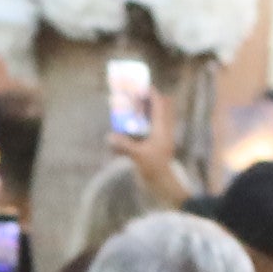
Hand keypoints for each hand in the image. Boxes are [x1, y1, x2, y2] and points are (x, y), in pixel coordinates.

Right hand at [111, 83, 182, 202]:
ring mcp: (161, 139)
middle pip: (159, 110)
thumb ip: (123, 145)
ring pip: (155, 120)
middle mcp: (163, 131)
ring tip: (131, 111)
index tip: (141, 87)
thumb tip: (109, 137)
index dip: (152, 94)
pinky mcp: (156, 147)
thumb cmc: (154, 168)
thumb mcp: (138, 155)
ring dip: (145, 114)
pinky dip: (141, 128)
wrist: (163, 184)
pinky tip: (129, 131)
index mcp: (162, 129)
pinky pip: (149, 132)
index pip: (159, 105)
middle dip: (148, 102)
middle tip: (135, 98)